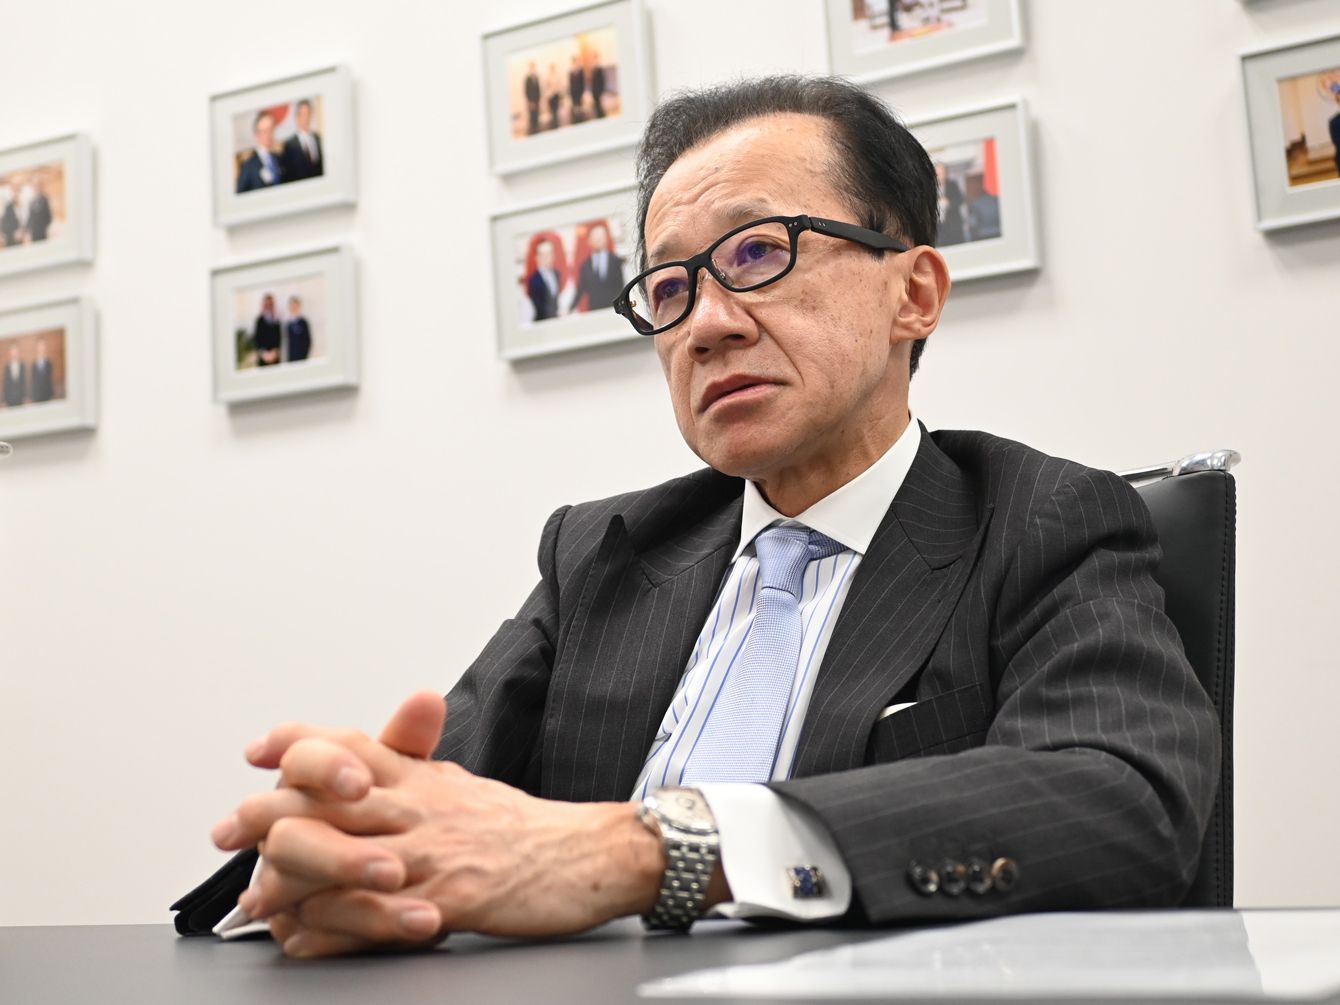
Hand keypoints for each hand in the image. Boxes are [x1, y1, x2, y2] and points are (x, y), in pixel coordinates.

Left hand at [212, 692, 667, 956]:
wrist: (584, 855)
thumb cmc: (520, 827)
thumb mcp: (458, 783)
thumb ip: (409, 769)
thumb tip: (359, 768)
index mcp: (421, 776)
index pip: (350, 742)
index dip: (298, 741)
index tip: (258, 750)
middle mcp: (419, 807)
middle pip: (326, 796)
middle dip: (265, 812)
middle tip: (227, 830)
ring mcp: (431, 854)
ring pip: (339, 856)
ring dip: (285, 877)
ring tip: (254, 896)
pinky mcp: (447, 900)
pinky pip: (374, 917)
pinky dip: (329, 931)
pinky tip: (302, 937)